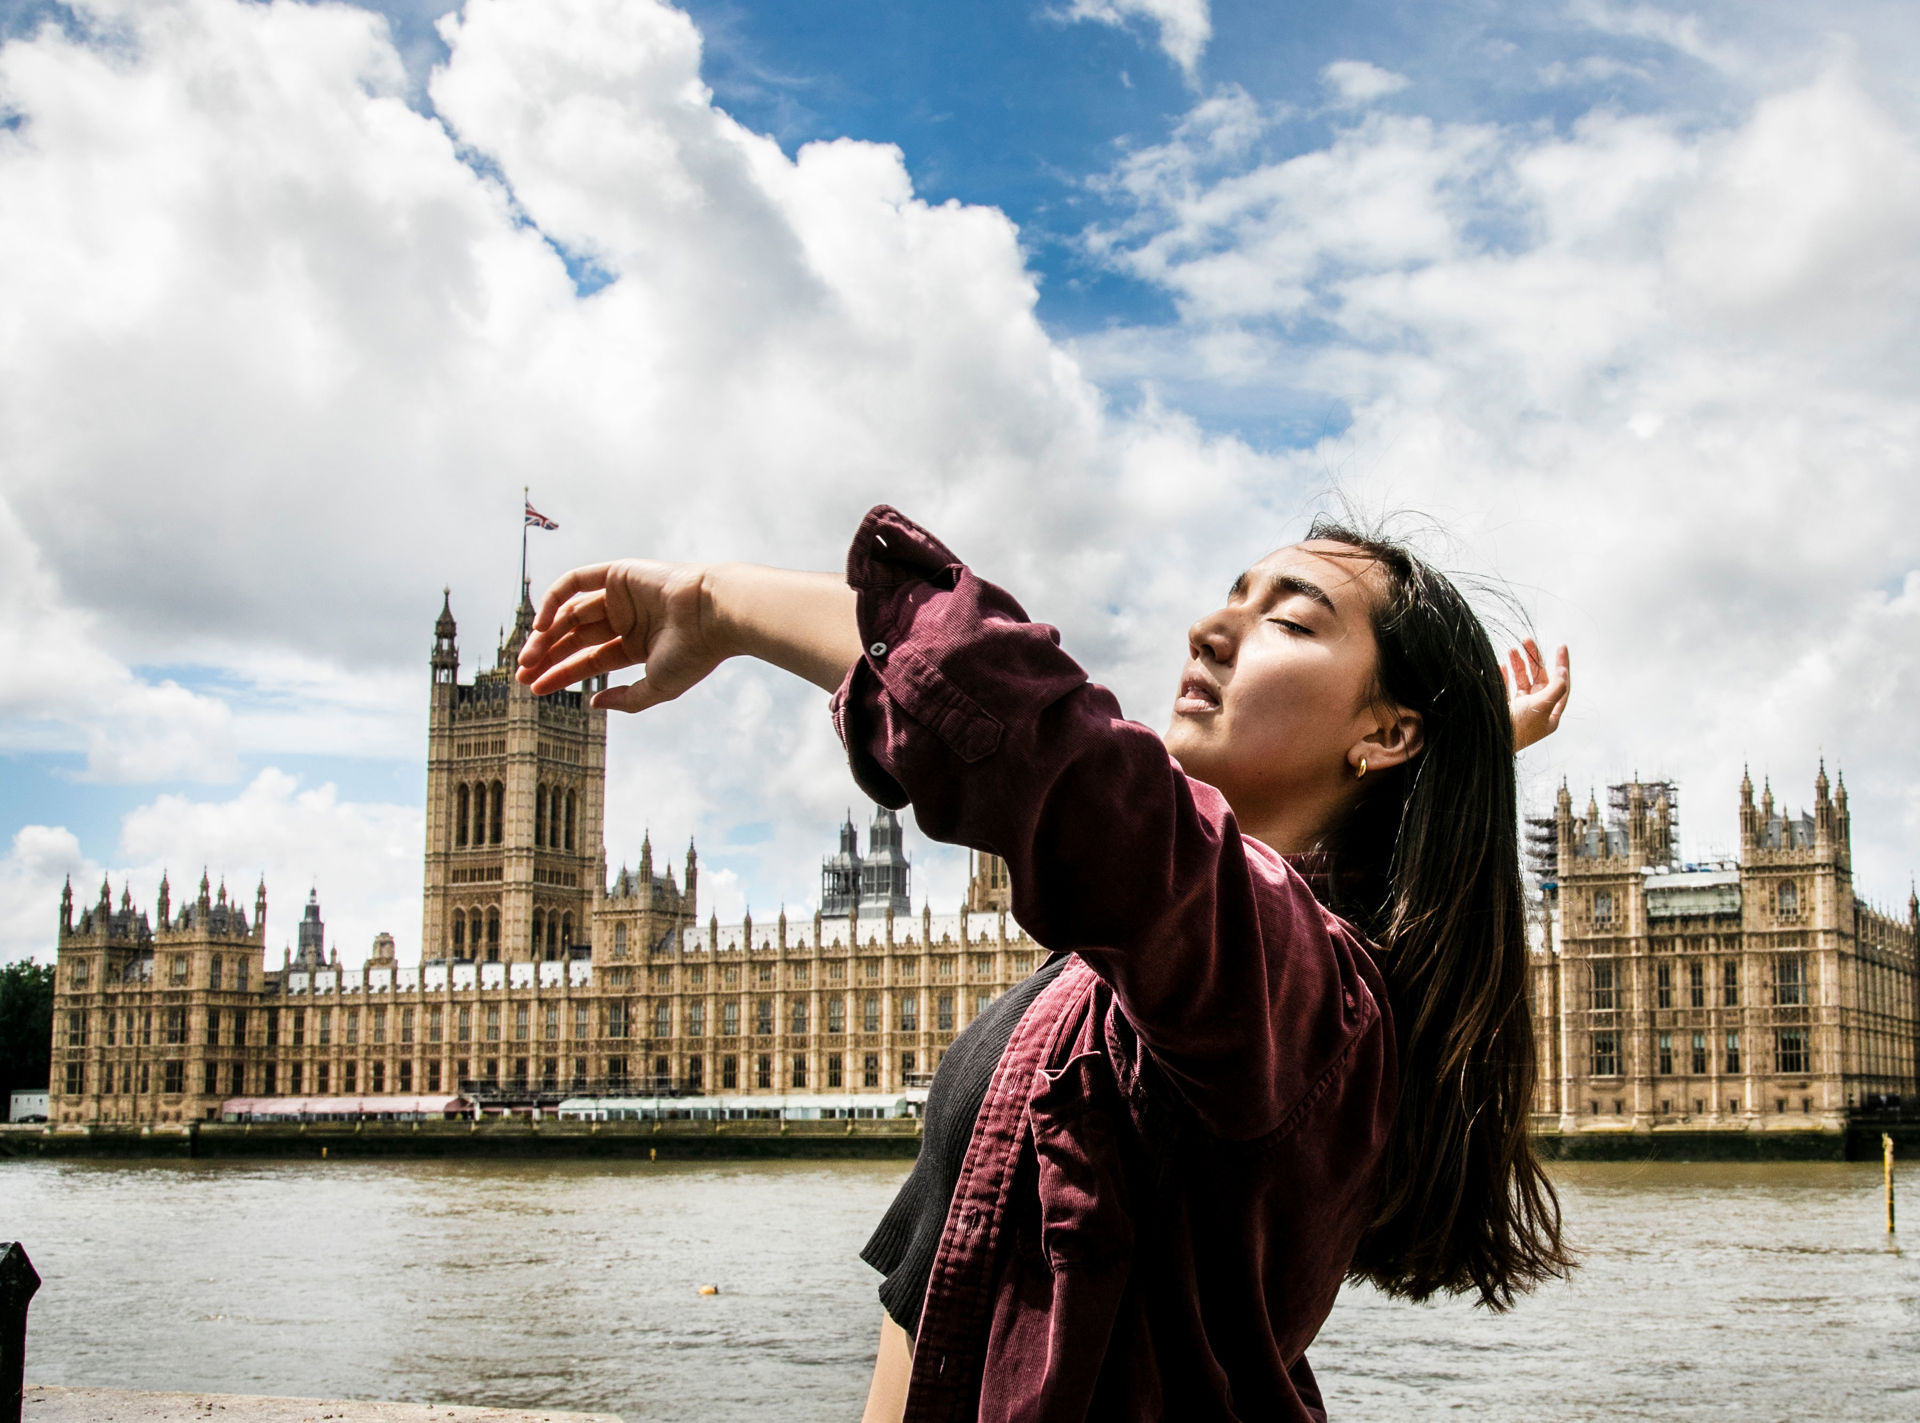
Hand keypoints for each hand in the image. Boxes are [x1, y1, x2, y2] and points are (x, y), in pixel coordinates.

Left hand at [515, 560, 726, 712]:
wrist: (714, 615)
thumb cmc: (694, 653)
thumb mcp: (658, 687)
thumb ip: (627, 698)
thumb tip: (593, 702)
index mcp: (637, 645)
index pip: (589, 660)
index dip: (560, 674)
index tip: (534, 689)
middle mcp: (626, 619)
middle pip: (574, 638)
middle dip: (546, 656)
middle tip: (522, 674)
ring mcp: (620, 595)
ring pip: (570, 614)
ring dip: (545, 634)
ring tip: (528, 657)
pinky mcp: (617, 573)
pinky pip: (576, 582)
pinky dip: (554, 600)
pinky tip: (541, 625)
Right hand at [1504, 639, 1569, 751]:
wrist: (1488, 744)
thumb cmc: (1518, 728)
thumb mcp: (1542, 705)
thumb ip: (1556, 687)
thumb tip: (1562, 671)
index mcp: (1549, 714)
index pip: (1561, 684)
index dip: (1562, 665)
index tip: (1561, 646)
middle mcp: (1536, 711)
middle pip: (1540, 679)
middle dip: (1534, 660)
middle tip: (1526, 641)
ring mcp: (1519, 710)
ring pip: (1522, 682)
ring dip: (1518, 665)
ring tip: (1512, 650)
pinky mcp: (1503, 709)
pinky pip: (1506, 688)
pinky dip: (1505, 677)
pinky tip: (1501, 666)